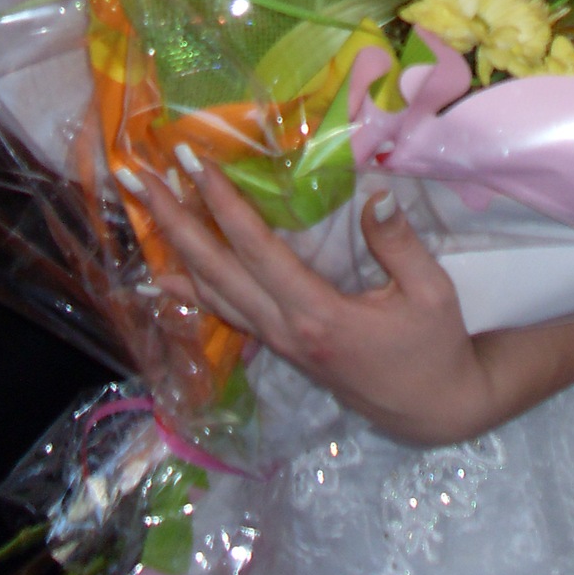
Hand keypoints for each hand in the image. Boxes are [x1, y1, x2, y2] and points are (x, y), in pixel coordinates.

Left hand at [141, 155, 493, 446]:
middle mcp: (285, 331)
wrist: (437, 411)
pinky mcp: (282, 349)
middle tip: (136, 179)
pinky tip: (167, 278)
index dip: (222, 204)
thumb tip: (375, 195)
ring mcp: (279, 344)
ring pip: (212, 296)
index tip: (193, 163)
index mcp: (318, 316)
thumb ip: (399, 245)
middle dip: (173, 222)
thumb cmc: (435, 348)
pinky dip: (192, 291)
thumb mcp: (432, 294)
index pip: (256, 250)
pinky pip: (226, 315)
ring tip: (145, 211)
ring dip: (174, 250)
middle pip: (215, 272)